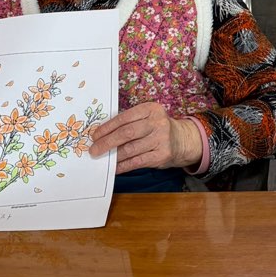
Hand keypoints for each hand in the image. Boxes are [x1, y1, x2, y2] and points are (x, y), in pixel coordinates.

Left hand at [88, 103, 202, 173]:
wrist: (181, 140)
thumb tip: (101, 135)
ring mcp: (161, 139)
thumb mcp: (147, 118)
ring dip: (113, 155)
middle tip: (94, 150)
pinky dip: (123, 166)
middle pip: (127, 133)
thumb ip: (128, 122)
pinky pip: (137, 162)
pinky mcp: (162, 155)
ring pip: (131, 149)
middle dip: (107, 142)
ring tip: (102, 158)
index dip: (107, 127)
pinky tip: (114, 167)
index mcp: (151, 109)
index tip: (94, 135)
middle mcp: (158, 122)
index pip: (124, 118)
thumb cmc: (156, 128)